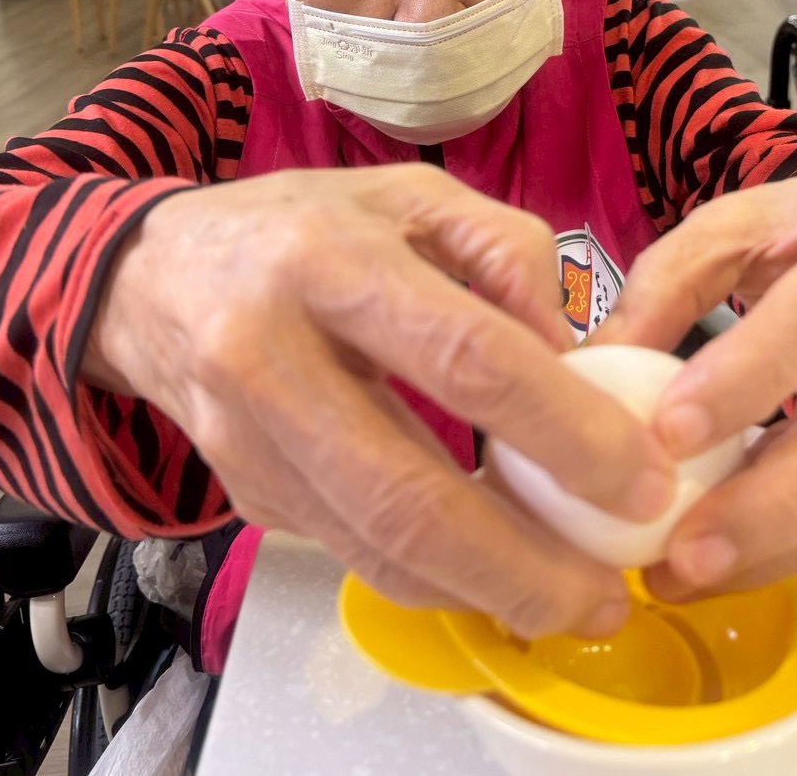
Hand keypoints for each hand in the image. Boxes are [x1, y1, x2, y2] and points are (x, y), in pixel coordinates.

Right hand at [83, 164, 675, 636]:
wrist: (155, 277)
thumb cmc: (302, 225)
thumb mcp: (409, 194)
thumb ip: (504, 250)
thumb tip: (575, 356)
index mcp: (329, 262)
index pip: (465, 358)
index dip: (565, 429)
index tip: (641, 476)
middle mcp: (272, 357)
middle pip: (410, 493)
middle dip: (525, 563)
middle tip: (612, 592)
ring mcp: (247, 440)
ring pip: (374, 548)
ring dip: (484, 593)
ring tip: (572, 602)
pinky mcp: (244, 492)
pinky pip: (350, 552)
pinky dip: (432, 578)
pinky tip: (494, 573)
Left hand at [595, 179, 796, 597]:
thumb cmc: (795, 232)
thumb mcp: (728, 230)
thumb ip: (665, 287)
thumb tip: (594, 371)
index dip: (754, 374)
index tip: (671, 433)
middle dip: (773, 496)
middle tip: (683, 547)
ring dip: (779, 541)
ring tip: (687, 570)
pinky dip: (792, 547)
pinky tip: (723, 565)